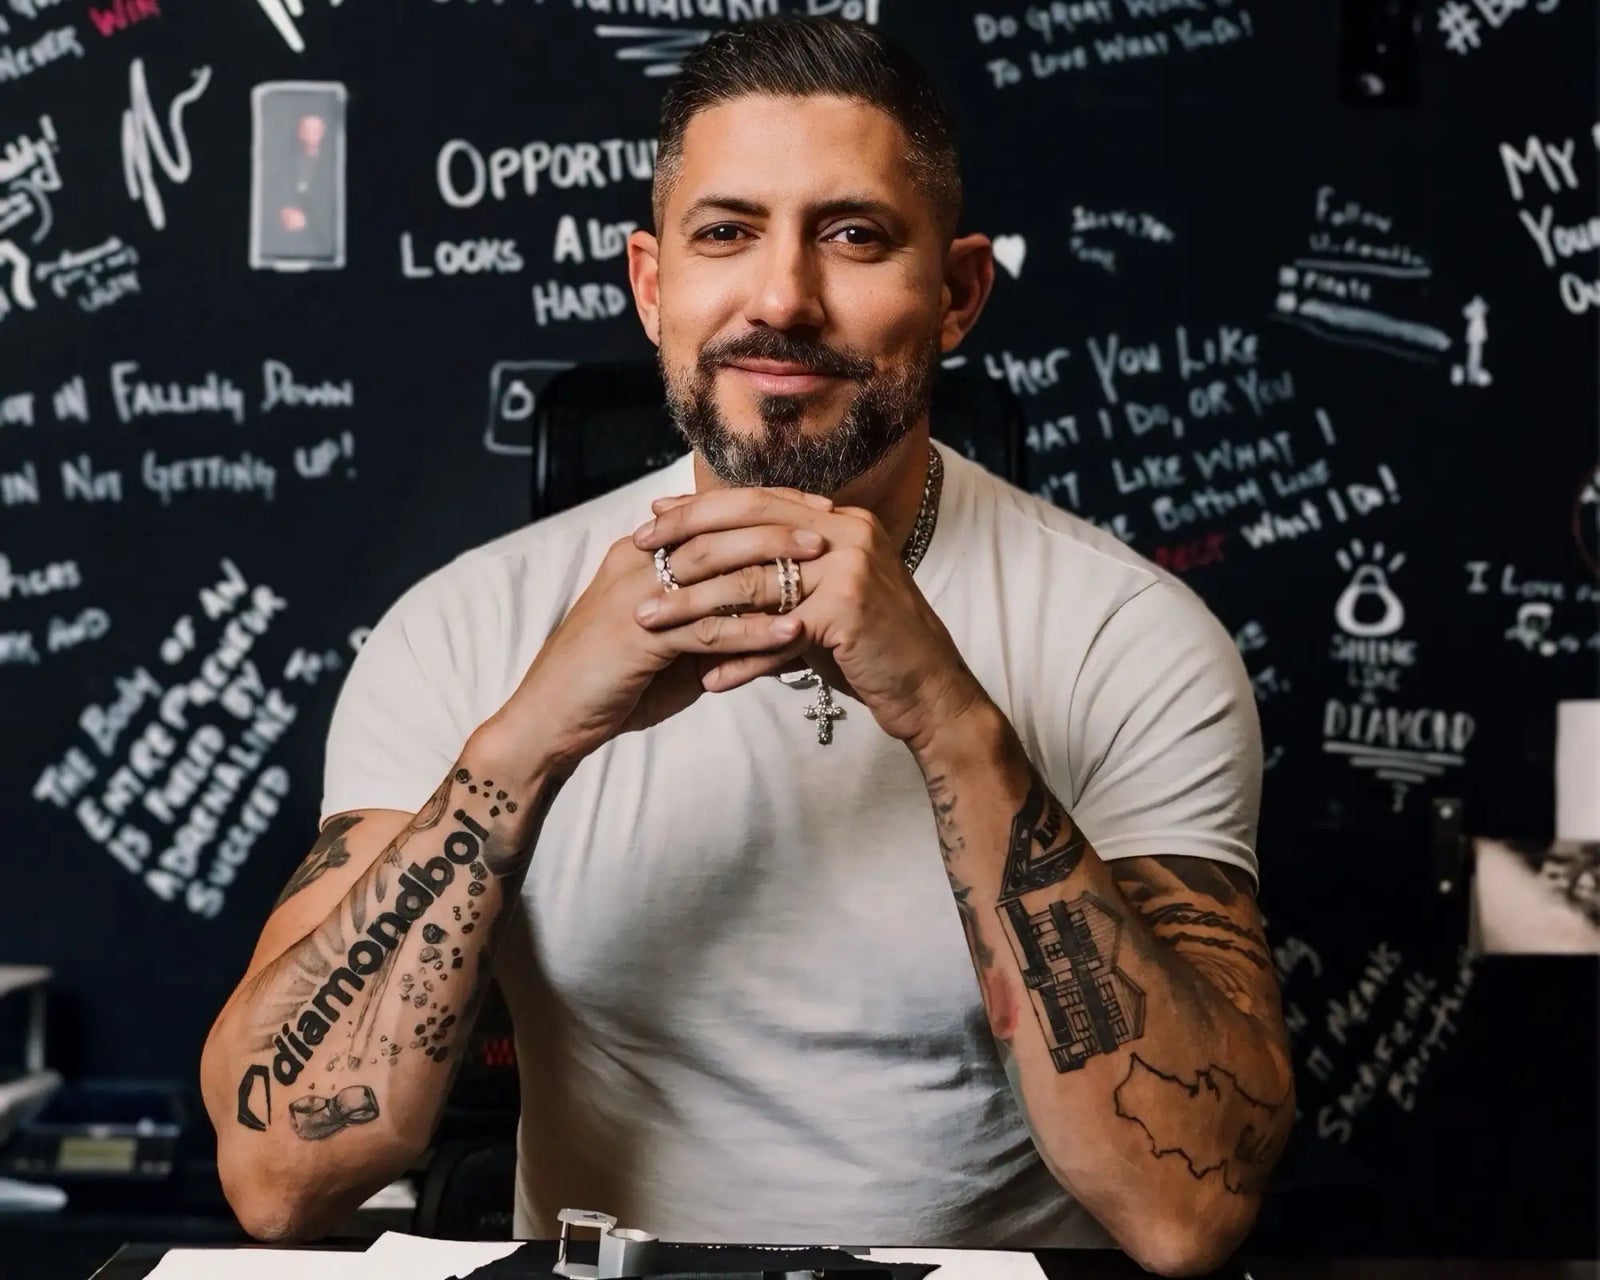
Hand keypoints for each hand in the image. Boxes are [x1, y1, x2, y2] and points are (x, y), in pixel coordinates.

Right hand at [482, 488, 832, 771]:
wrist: (549, 718)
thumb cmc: (611, 680)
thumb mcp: (666, 636)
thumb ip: (709, 616)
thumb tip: (767, 612)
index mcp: (640, 553)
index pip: (710, 515)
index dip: (764, 507)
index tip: (813, 508)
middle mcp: (637, 562)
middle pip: (717, 529)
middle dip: (777, 525)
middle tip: (828, 526)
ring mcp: (635, 597)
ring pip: (715, 568)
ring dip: (773, 566)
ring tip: (823, 567)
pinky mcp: (639, 638)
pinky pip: (707, 628)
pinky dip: (753, 629)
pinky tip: (793, 631)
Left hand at [631, 486, 989, 752]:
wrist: (930, 691)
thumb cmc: (871, 650)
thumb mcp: (821, 602)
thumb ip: (777, 580)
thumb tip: (708, 571)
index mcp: (837, 519)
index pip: (756, 501)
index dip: (699, 509)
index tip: (651, 519)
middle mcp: (846, 530)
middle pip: (747, 525)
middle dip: (684, 541)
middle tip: (633, 556)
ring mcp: (851, 566)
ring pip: (753, 581)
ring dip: (695, 606)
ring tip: (649, 624)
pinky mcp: (849, 609)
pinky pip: (777, 634)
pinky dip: (739, 659)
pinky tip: (705, 678)